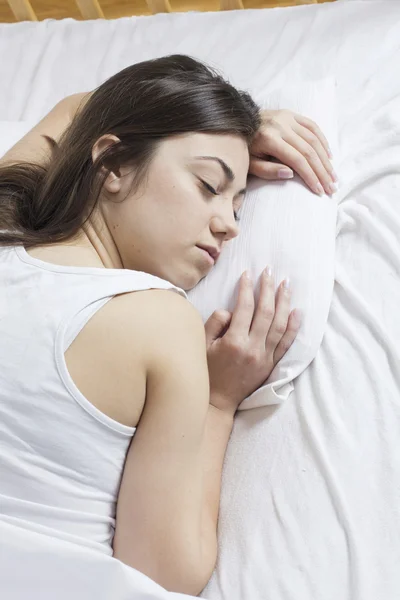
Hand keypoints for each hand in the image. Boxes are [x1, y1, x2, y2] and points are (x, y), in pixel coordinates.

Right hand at [204, 268, 300, 414]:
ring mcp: (265, 357)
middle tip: (270, 271)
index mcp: (234, 342)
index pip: (244, 308)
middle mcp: (253, 349)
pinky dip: (294, 327)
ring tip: (286, 284)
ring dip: (285, 302)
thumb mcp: (202, 345)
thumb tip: (231, 311)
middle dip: (268, 289)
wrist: (217, 402)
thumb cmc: (206, 371)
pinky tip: (298, 311)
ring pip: (280, 325)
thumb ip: (215, 323)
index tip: (248, 274)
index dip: (247, 288)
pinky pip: (286, 344)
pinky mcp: (271, 365)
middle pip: (266, 312)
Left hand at [249, 109, 337, 196]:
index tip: (319, 190)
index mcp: (269, 139)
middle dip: (322, 171)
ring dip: (326, 159)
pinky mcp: (291, 114)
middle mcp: (281, 126)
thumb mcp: (250, 164)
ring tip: (333, 176)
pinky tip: (328, 155)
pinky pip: (312, 126)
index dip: (310, 176)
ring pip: (313, 139)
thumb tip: (291, 175)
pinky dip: (322, 141)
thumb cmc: (243, 148)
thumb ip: (268, 171)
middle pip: (309, 151)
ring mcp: (287, 118)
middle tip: (331, 187)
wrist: (237, 123)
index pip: (297, 160)